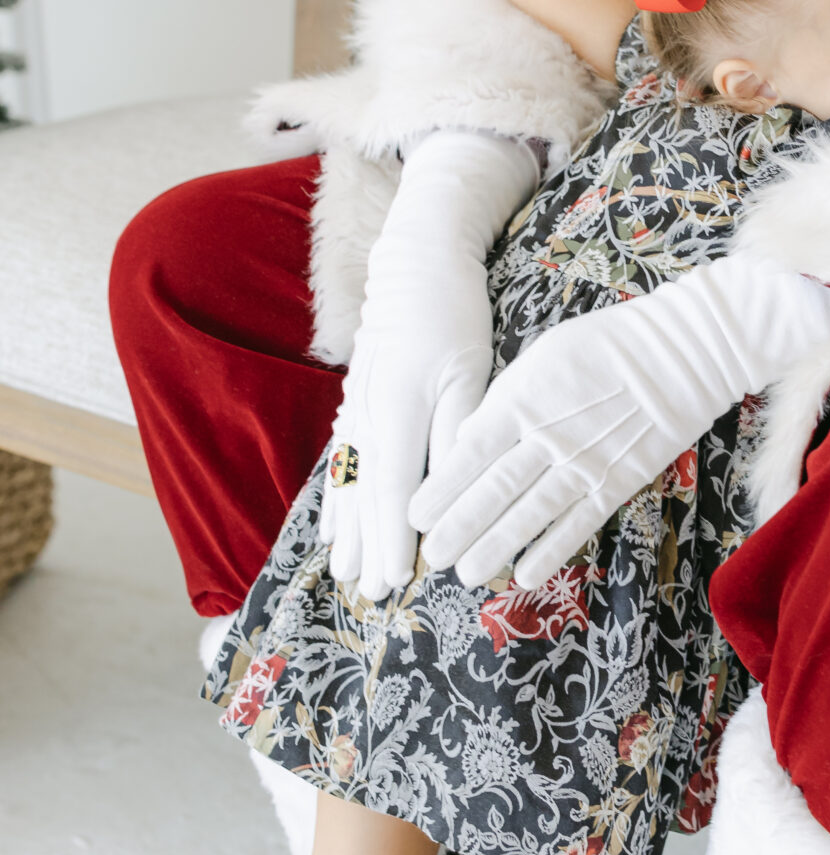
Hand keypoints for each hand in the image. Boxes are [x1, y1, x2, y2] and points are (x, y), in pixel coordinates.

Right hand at [322, 130, 537, 601]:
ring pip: (348, 478)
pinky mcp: (357, 397)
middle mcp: (369, 414)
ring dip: (347, 527)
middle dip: (368, 545)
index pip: (395, 488)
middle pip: (366, 492)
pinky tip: (334, 521)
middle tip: (370, 594)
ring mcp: (357, 405)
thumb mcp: (470, 371)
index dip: (392, 537)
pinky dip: (337, 494)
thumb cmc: (455, 313)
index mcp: (400, 408)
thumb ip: (457, 433)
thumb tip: (451, 491)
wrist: (416, 259)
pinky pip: (341, 457)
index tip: (395, 579)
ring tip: (343, 571)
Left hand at [409, 254, 829, 590]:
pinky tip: (526, 575)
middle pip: (492, 490)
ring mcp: (584, 463)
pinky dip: (551, 551)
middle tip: (429, 556)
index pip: (470, 452)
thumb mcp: (542, 357)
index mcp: (523, 400)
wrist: (681, 354)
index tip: (415, 514)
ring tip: (466, 574)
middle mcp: (548, 437)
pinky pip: (578, 523)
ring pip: (529, 514)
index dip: (442, 488)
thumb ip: (505, 401)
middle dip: (457, 527)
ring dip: (495, 547)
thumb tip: (470, 439)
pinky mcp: (617, 482)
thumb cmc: (606, 345)